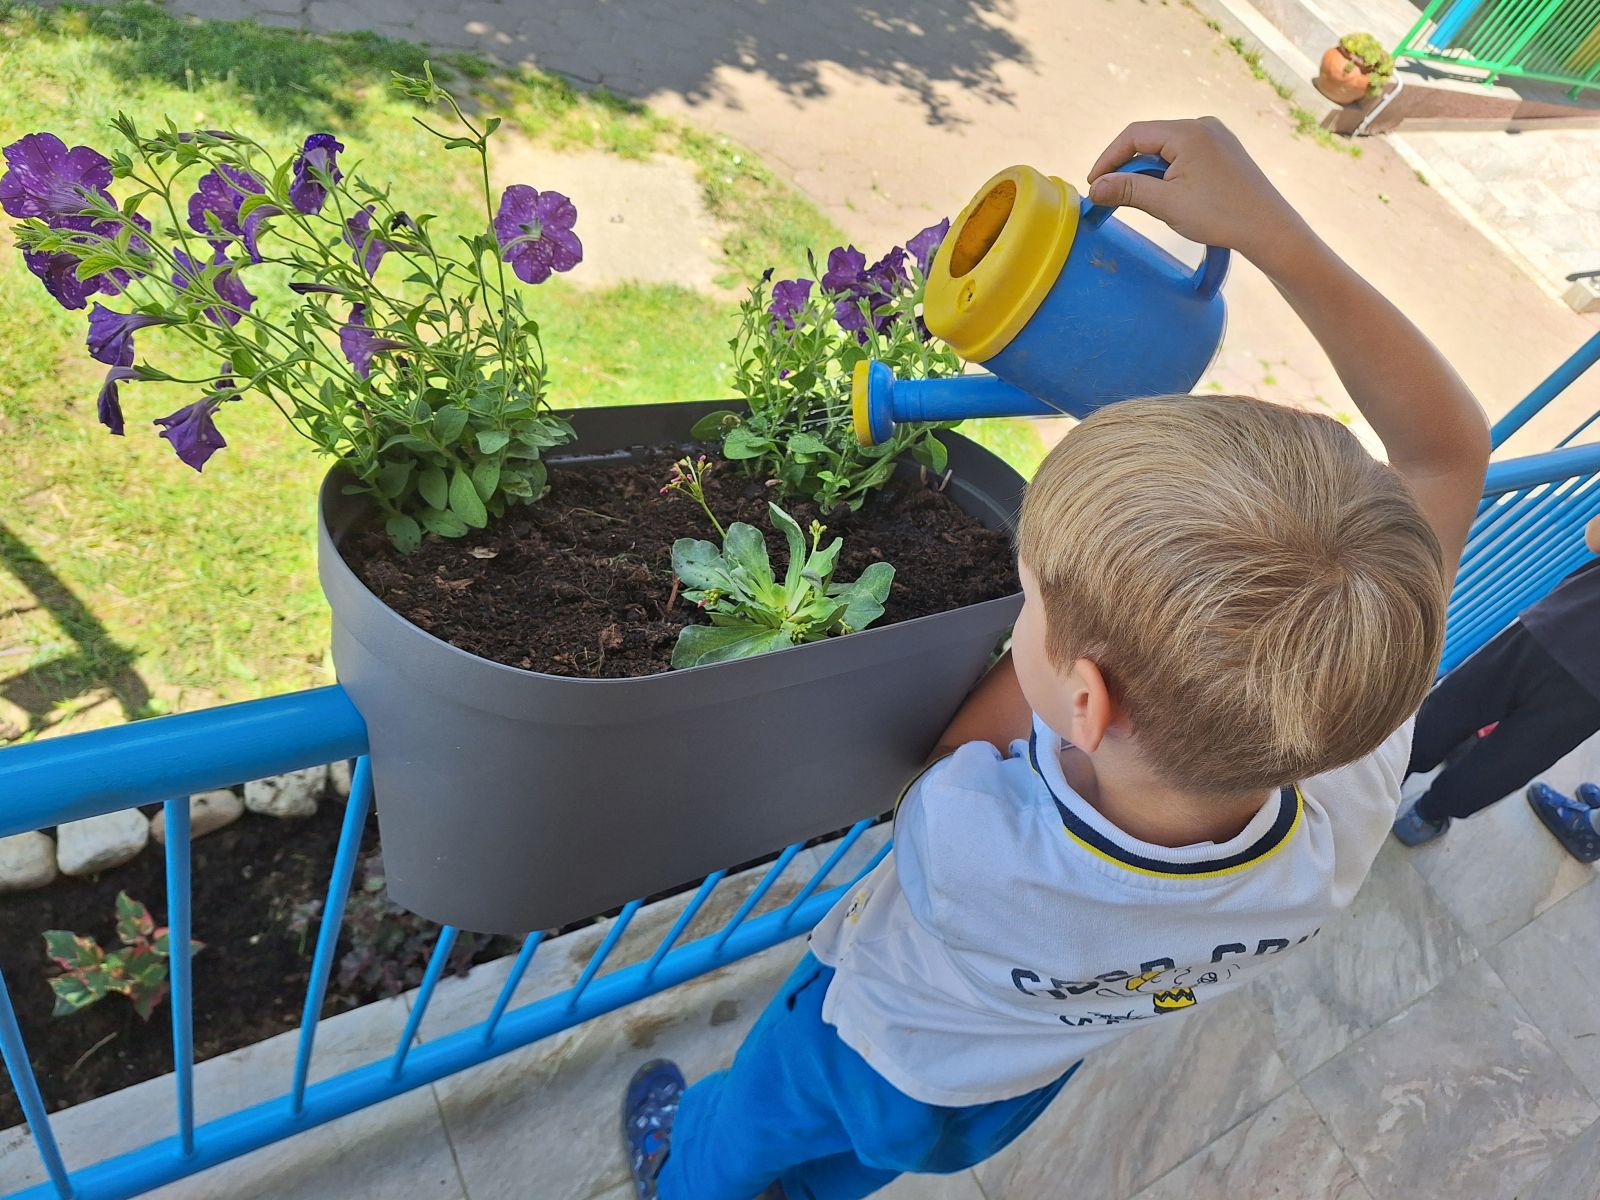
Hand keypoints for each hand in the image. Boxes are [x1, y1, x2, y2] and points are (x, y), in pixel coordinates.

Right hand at [1086, 117, 1307, 270]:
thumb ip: (1127, 191)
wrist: (1268, 228)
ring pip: (1166, 146)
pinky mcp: (1223, 149)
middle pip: (1149, 138)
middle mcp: (1202, 125)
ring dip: (1145, 169)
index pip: (1134, 135)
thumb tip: (1095, 188)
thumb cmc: (1219, 216)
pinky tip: (1162, 191)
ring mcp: (1215, 135)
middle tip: (1109, 193)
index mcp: (1187, 132)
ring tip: (1134, 196)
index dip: (1108, 159)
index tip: (1093, 185)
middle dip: (1125, 165)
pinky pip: (1184, 152)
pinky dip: (1165, 169)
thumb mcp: (1166, 204)